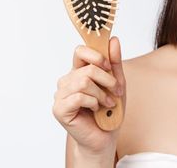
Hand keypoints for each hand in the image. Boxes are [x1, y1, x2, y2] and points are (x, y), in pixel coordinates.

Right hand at [52, 36, 126, 154]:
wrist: (105, 137)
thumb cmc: (110, 110)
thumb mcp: (117, 82)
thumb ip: (114, 62)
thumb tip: (113, 40)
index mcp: (78, 72)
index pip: (80, 51)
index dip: (96, 55)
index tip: (109, 66)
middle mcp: (67, 81)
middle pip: (87, 68)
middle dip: (107, 80)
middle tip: (116, 91)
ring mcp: (61, 95)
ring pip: (83, 81)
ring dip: (101, 94)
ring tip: (107, 103)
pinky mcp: (59, 109)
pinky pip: (78, 96)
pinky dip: (93, 103)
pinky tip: (96, 110)